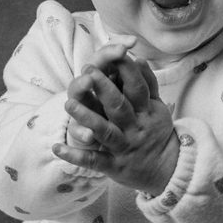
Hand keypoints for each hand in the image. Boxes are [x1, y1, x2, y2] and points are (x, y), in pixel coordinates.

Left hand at [54, 47, 178, 194]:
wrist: (166, 170)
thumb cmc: (156, 132)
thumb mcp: (157, 108)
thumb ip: (148, 84)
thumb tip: (140, 59)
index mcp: (145, 112)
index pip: (136, 87)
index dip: (126, 70)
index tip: (115, 53)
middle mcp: (134, 128)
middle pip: (118, 106)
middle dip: (103, 88)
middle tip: (87, 71)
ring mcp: (123, 147)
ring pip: (104, 131)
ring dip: (86, 118)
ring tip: (68, 104)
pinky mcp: (113, 166)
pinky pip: (92, 160)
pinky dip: (75, 156)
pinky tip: (57, 148)